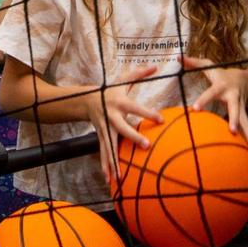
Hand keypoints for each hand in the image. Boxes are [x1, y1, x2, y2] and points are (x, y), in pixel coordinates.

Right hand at [83, 67, 158, 187]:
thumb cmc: (110, 90)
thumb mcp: (122, 80)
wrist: (86, 100)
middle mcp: (111, 116)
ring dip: (114, 160)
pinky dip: (106, 165)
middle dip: (133, 136)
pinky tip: (110, 179)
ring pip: (110, 144)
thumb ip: (139, 73)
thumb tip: (156, 67)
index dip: (147, 112)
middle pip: (122, 127)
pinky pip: (103, 152)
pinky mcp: (101, 137)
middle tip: (146, 145)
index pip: (135, 106)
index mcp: (119, 102)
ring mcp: (104, 128)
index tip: (161, 118)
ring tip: (120, 176)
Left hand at [183, 55, 247, 154]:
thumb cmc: (220, 74)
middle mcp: (233, 98)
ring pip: (247, 123)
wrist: (243, 79)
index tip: (195, 108)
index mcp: (221, 87)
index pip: (210, 93)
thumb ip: (193, 62)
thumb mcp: (208, 66)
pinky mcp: (245, 116)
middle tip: (232, 131)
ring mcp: (241, 108)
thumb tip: (177, 56)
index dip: (203, 100)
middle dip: (234, 119)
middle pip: (235, 109)